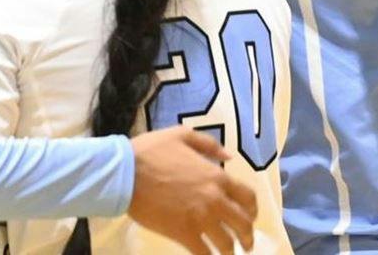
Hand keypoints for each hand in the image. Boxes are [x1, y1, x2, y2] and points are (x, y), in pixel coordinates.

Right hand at [126, 128, 256, 254]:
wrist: (125, 173)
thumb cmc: (150, 151)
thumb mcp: (181, 135)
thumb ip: (209, 145)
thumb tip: (229, 157)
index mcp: (216, 177)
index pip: (248, 198)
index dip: (252, 210)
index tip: (249, 216)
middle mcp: (215, 200)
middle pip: (243, 224)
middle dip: (248, 236)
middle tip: (246, 243)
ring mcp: (201, 219)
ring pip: (227, 243)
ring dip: (231, 250)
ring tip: (228, 253)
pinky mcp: (184, 234)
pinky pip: (205, 253)